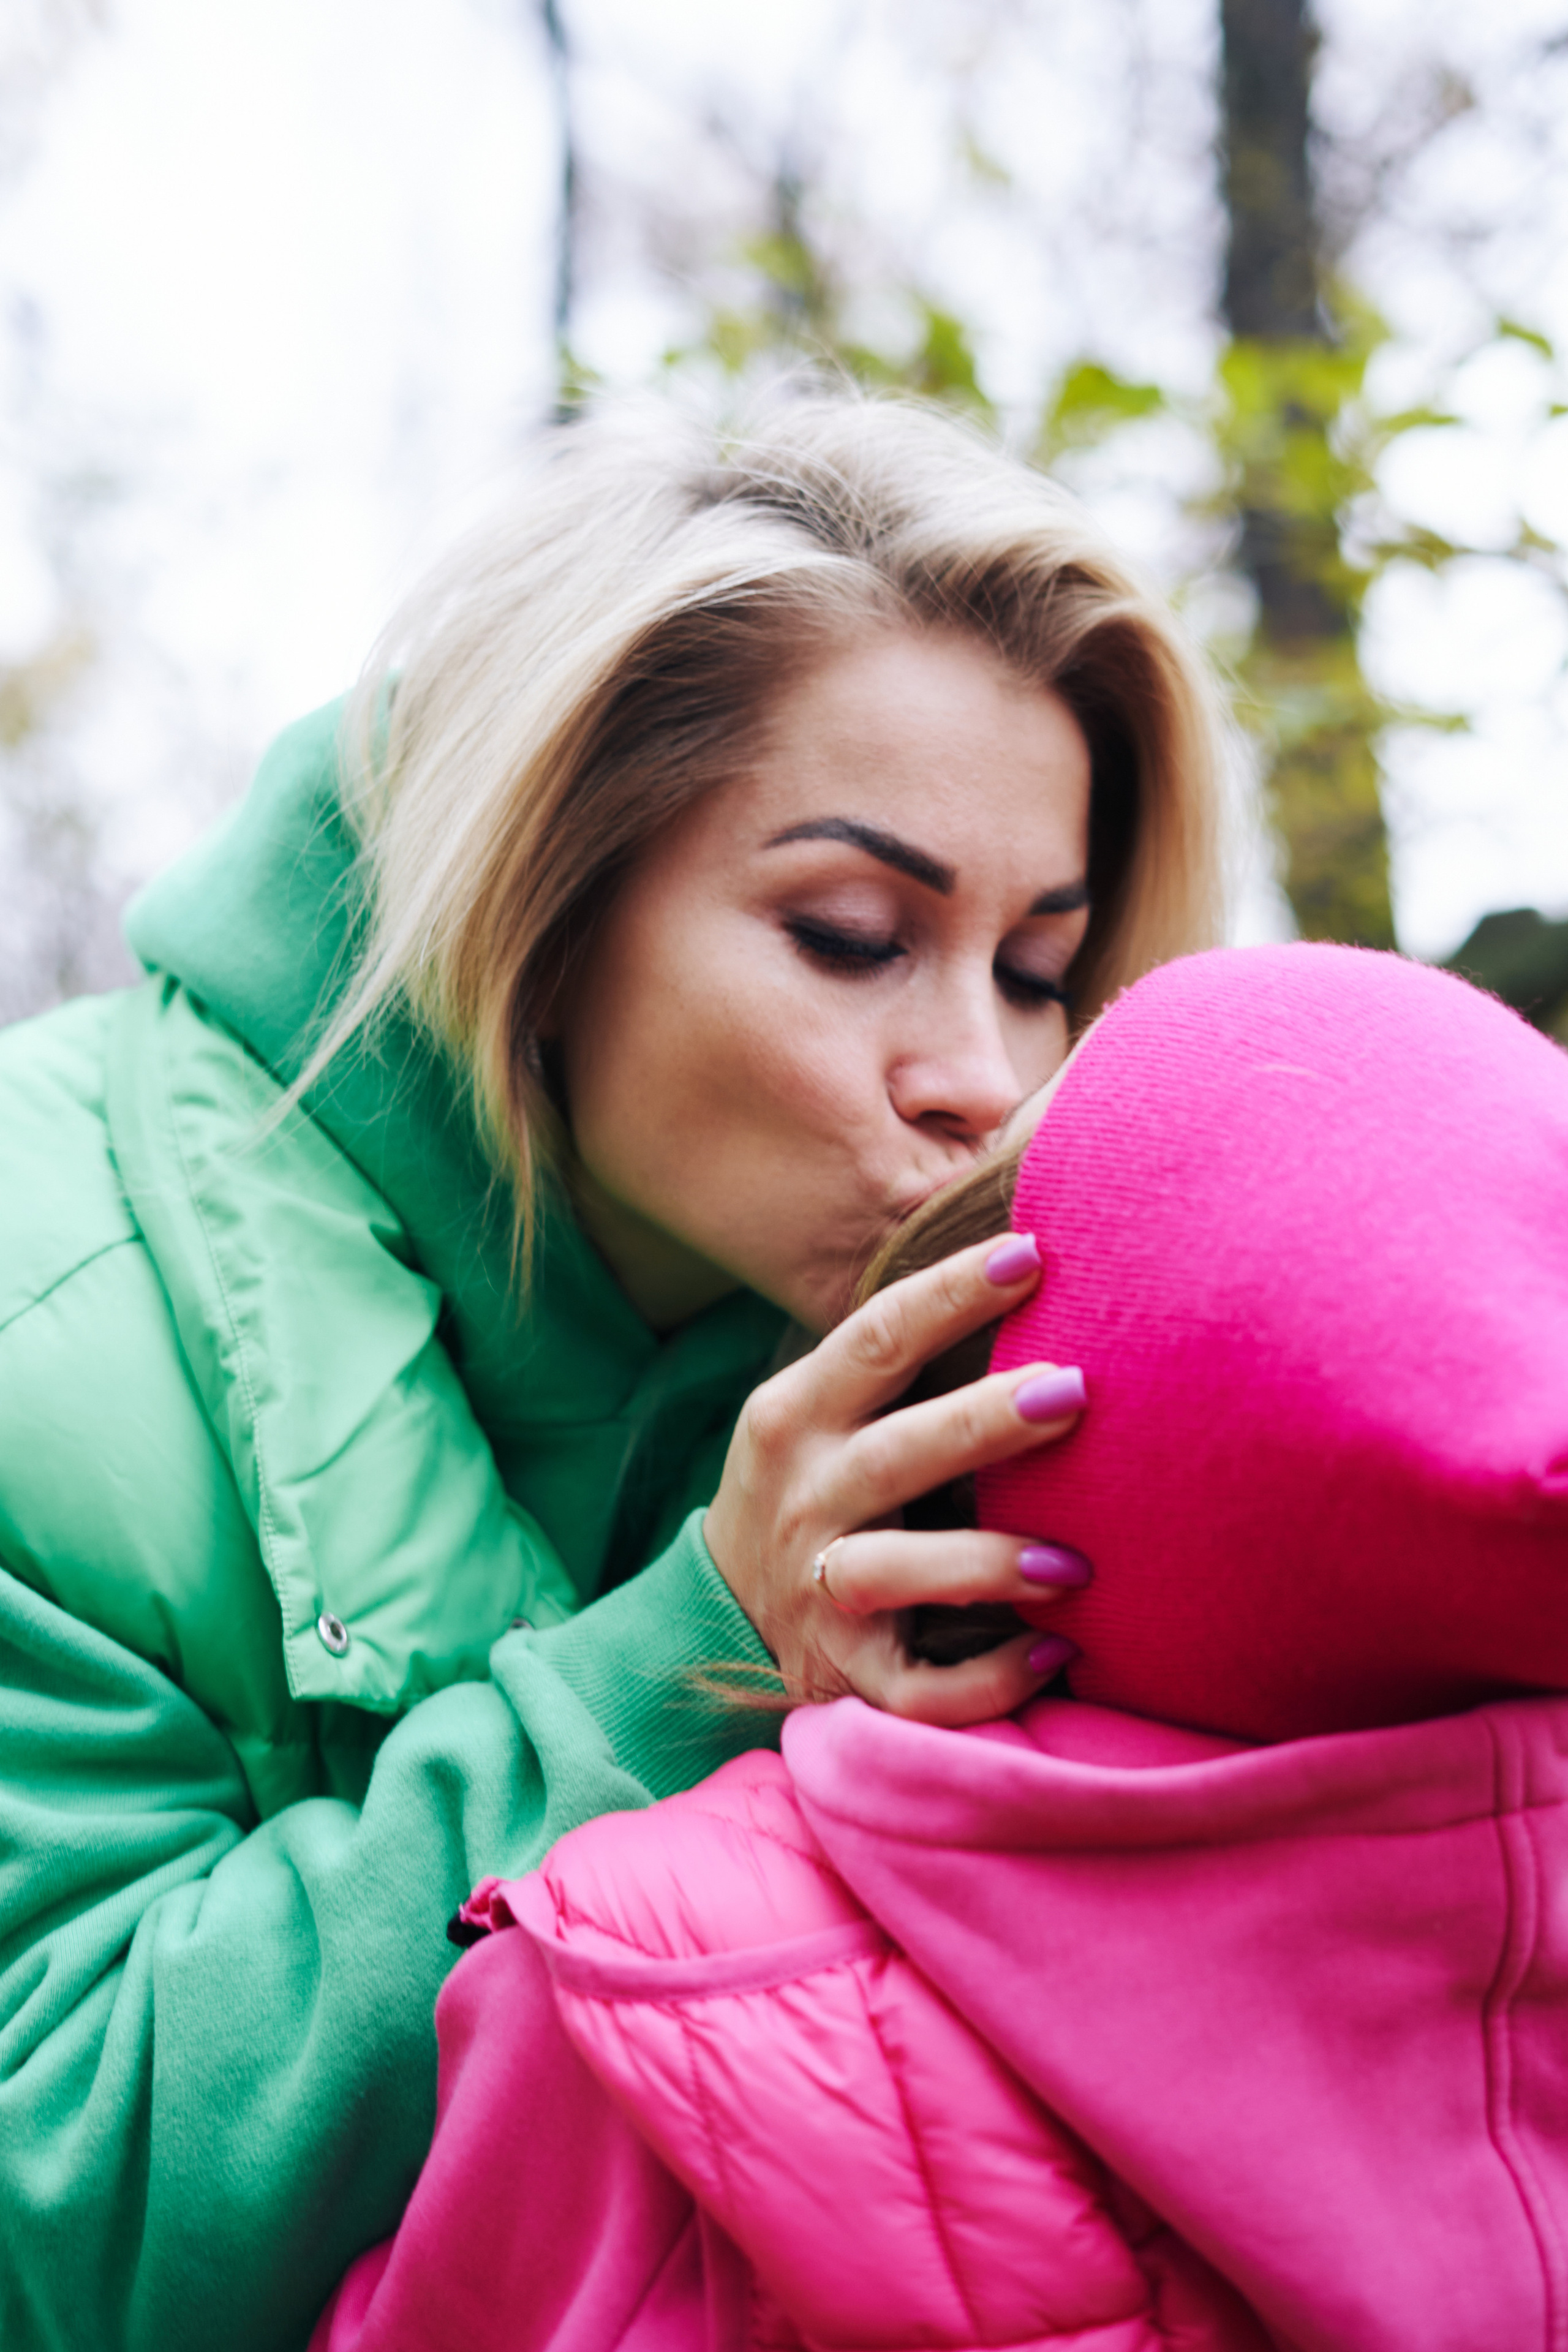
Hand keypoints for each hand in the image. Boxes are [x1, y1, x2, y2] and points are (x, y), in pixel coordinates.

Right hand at [703, 1232, 1086, 1725]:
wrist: (721, 1618)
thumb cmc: (814, 1486)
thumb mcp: (821, 1414)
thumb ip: (897, 1358)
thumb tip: (1027, 1261)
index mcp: (795, 1416)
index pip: (875, 1337)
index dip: (951, 1293)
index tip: (1032, 1254)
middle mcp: (801, 1497)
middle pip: (895, 1453)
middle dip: (983, 1422)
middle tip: (1076, 1390)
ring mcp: (816, 1588)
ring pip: (895, 1574)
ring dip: (986, 1563)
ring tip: (1075, 1563)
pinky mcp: (842, 1673)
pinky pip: (917, 1688)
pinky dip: (987, 1681)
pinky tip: (1056, 1653)